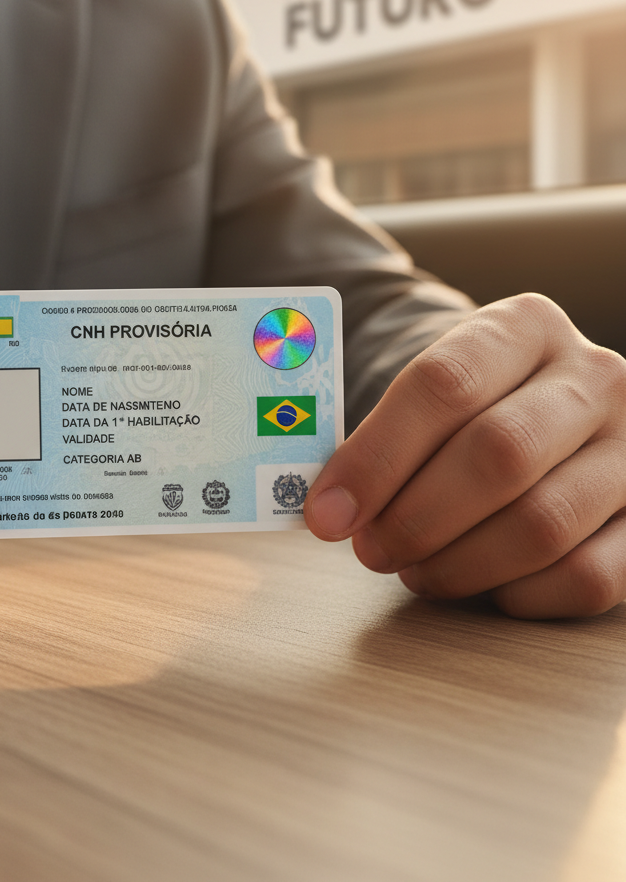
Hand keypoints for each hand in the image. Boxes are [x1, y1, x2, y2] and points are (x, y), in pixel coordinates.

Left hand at [306, 294, 625, 617]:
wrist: (553, 413)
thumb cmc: (471, 412)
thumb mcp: (431, 394)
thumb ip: (382, 436)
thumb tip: (329, 508)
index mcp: (524, 327)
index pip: (442, 383)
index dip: (375, 456)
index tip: (327, 513)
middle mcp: (594, 376)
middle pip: (497, 452)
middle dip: (415, 516)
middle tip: (370, 550)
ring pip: (542, 522)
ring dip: (459, 562)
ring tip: (415, 571)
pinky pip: (589, 578)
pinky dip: (521, 594)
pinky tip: (485, 586)